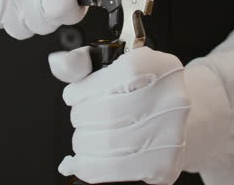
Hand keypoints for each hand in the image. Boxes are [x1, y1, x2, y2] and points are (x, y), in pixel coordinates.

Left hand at [48, 47, 190, 184]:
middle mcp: (170, 99)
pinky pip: (112, 170)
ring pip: (105, 144)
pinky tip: (87, 158)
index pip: (112, 78)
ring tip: (88, 136)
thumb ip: (81, 64)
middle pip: (107, 113)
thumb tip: (59, 64)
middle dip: (81, 118)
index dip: (83, 91)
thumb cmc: (139, 91)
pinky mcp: (162, 165)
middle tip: (82, 118)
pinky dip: (89, 166)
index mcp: (157, 66)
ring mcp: (169, 134)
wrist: (174, 119)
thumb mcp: (112, 67)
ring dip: (83, 142)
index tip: (74, 96)